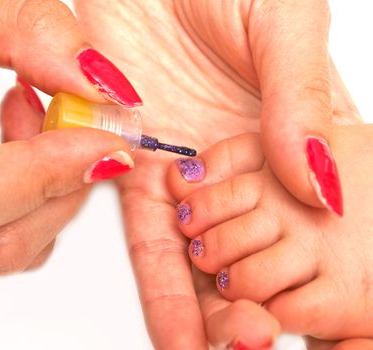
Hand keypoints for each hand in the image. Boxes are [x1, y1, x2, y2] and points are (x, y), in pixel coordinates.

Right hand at [0, 0, 139, 271]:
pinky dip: (39, 197)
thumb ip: (26, 35)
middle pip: (1, 243)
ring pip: (13, 249)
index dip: (43, 176)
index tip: (106, 142)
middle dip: (63, 182)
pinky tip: (19, 143)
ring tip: (30, 117)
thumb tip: (103, 87)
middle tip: (71, 116)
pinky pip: (10, 237)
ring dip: (54, 187)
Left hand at [73, 0, 358, 346]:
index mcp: (284, 136)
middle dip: (244, 301)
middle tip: (246, 344)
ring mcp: (179, 165)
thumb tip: (326, 185)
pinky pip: (138, 224)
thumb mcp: (282, 28)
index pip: (301, 218)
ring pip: (190, 251)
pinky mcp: (126, 157)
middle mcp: (234, 162)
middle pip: (244, 247)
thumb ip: (302, 103)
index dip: (303, 265)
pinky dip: (156, 272)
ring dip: (199, 304)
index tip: (293, 313)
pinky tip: (169, 321)